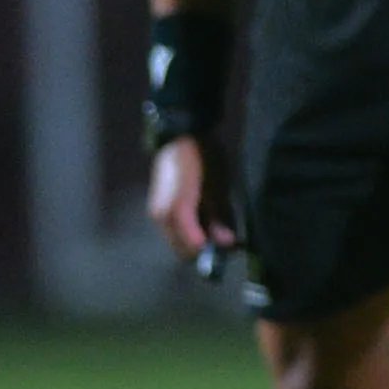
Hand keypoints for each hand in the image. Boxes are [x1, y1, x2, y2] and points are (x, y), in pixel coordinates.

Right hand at [146, 135, 236, 265]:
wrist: (179, 137)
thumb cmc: (202, 158)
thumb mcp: (217, 187)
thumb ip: (220, 217)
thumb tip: (228, 244)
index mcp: (176, 210)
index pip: (192, 246)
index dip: (213, 251)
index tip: (232, 246)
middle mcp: (160, 216)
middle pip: (182, 249)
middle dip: (205, 250)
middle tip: (227, 238)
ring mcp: (156, 213)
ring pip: (177, 242)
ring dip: (196, 241)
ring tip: (219, 226)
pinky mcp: (157, 209)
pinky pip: (174, 231)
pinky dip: (190, 232)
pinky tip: (206, 219)